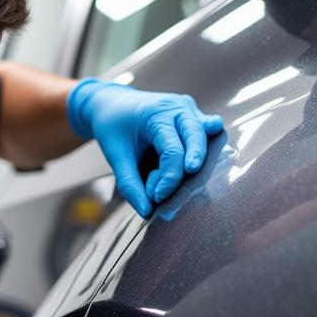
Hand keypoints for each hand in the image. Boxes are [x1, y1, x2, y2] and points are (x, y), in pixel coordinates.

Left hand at [67, 79, 223, 215]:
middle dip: (192, 163)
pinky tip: (200, 155)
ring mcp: (187, 108)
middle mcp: (176, 106)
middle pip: (196, 137)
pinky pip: (205, 130)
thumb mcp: (115, 155)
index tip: (156, 197)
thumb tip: (146, 212)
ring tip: (186, 173)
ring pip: (204, 133)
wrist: (111, 104)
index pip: (172, 151)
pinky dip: (204, 144)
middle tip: (181, 183)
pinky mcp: (192, 114)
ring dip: (198, 156)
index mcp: (155, 113)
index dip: (169, 178)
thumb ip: (130, 184)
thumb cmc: (113, 129)